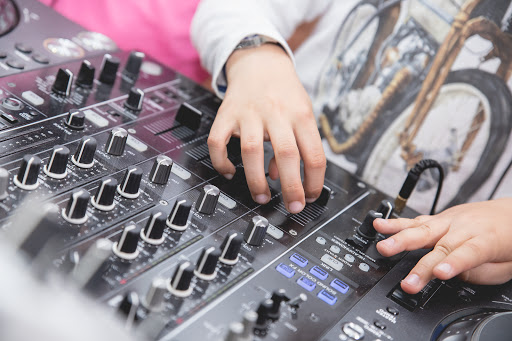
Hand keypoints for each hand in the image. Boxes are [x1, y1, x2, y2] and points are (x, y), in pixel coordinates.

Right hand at [207, 44, 325, 212]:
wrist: (259, 62)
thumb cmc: (284, 93)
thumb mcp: (301, 114)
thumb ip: (298, 144)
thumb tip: (280, 176)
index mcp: (301, 115)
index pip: (314, 154)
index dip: (315, 182)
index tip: (311, 197)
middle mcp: (276, 113)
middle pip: (287, 154)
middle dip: (291, 187)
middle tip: (293, 206)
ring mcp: (249, 113)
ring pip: (252, 150)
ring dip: (256, 179)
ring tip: (261, 196)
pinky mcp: (226, 114)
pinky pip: (218, 141)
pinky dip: (221, 161)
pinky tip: (229, 172)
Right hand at [373, 198, 511, 293]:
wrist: (511, 213)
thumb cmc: (509, 240)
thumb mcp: (506, 265)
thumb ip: (478, 272)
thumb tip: (451, 275)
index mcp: (484, 241)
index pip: (467, 254)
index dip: (453, 264)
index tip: (439, 274)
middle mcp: (463, 228)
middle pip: (439, 246)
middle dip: (421, 264)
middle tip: (407, 279)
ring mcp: (448, 221)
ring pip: (422, 230)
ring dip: (400, 240)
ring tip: (383, 248)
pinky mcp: (439, 217)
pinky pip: (415, 220)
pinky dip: (396, 223)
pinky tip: (380, 225)